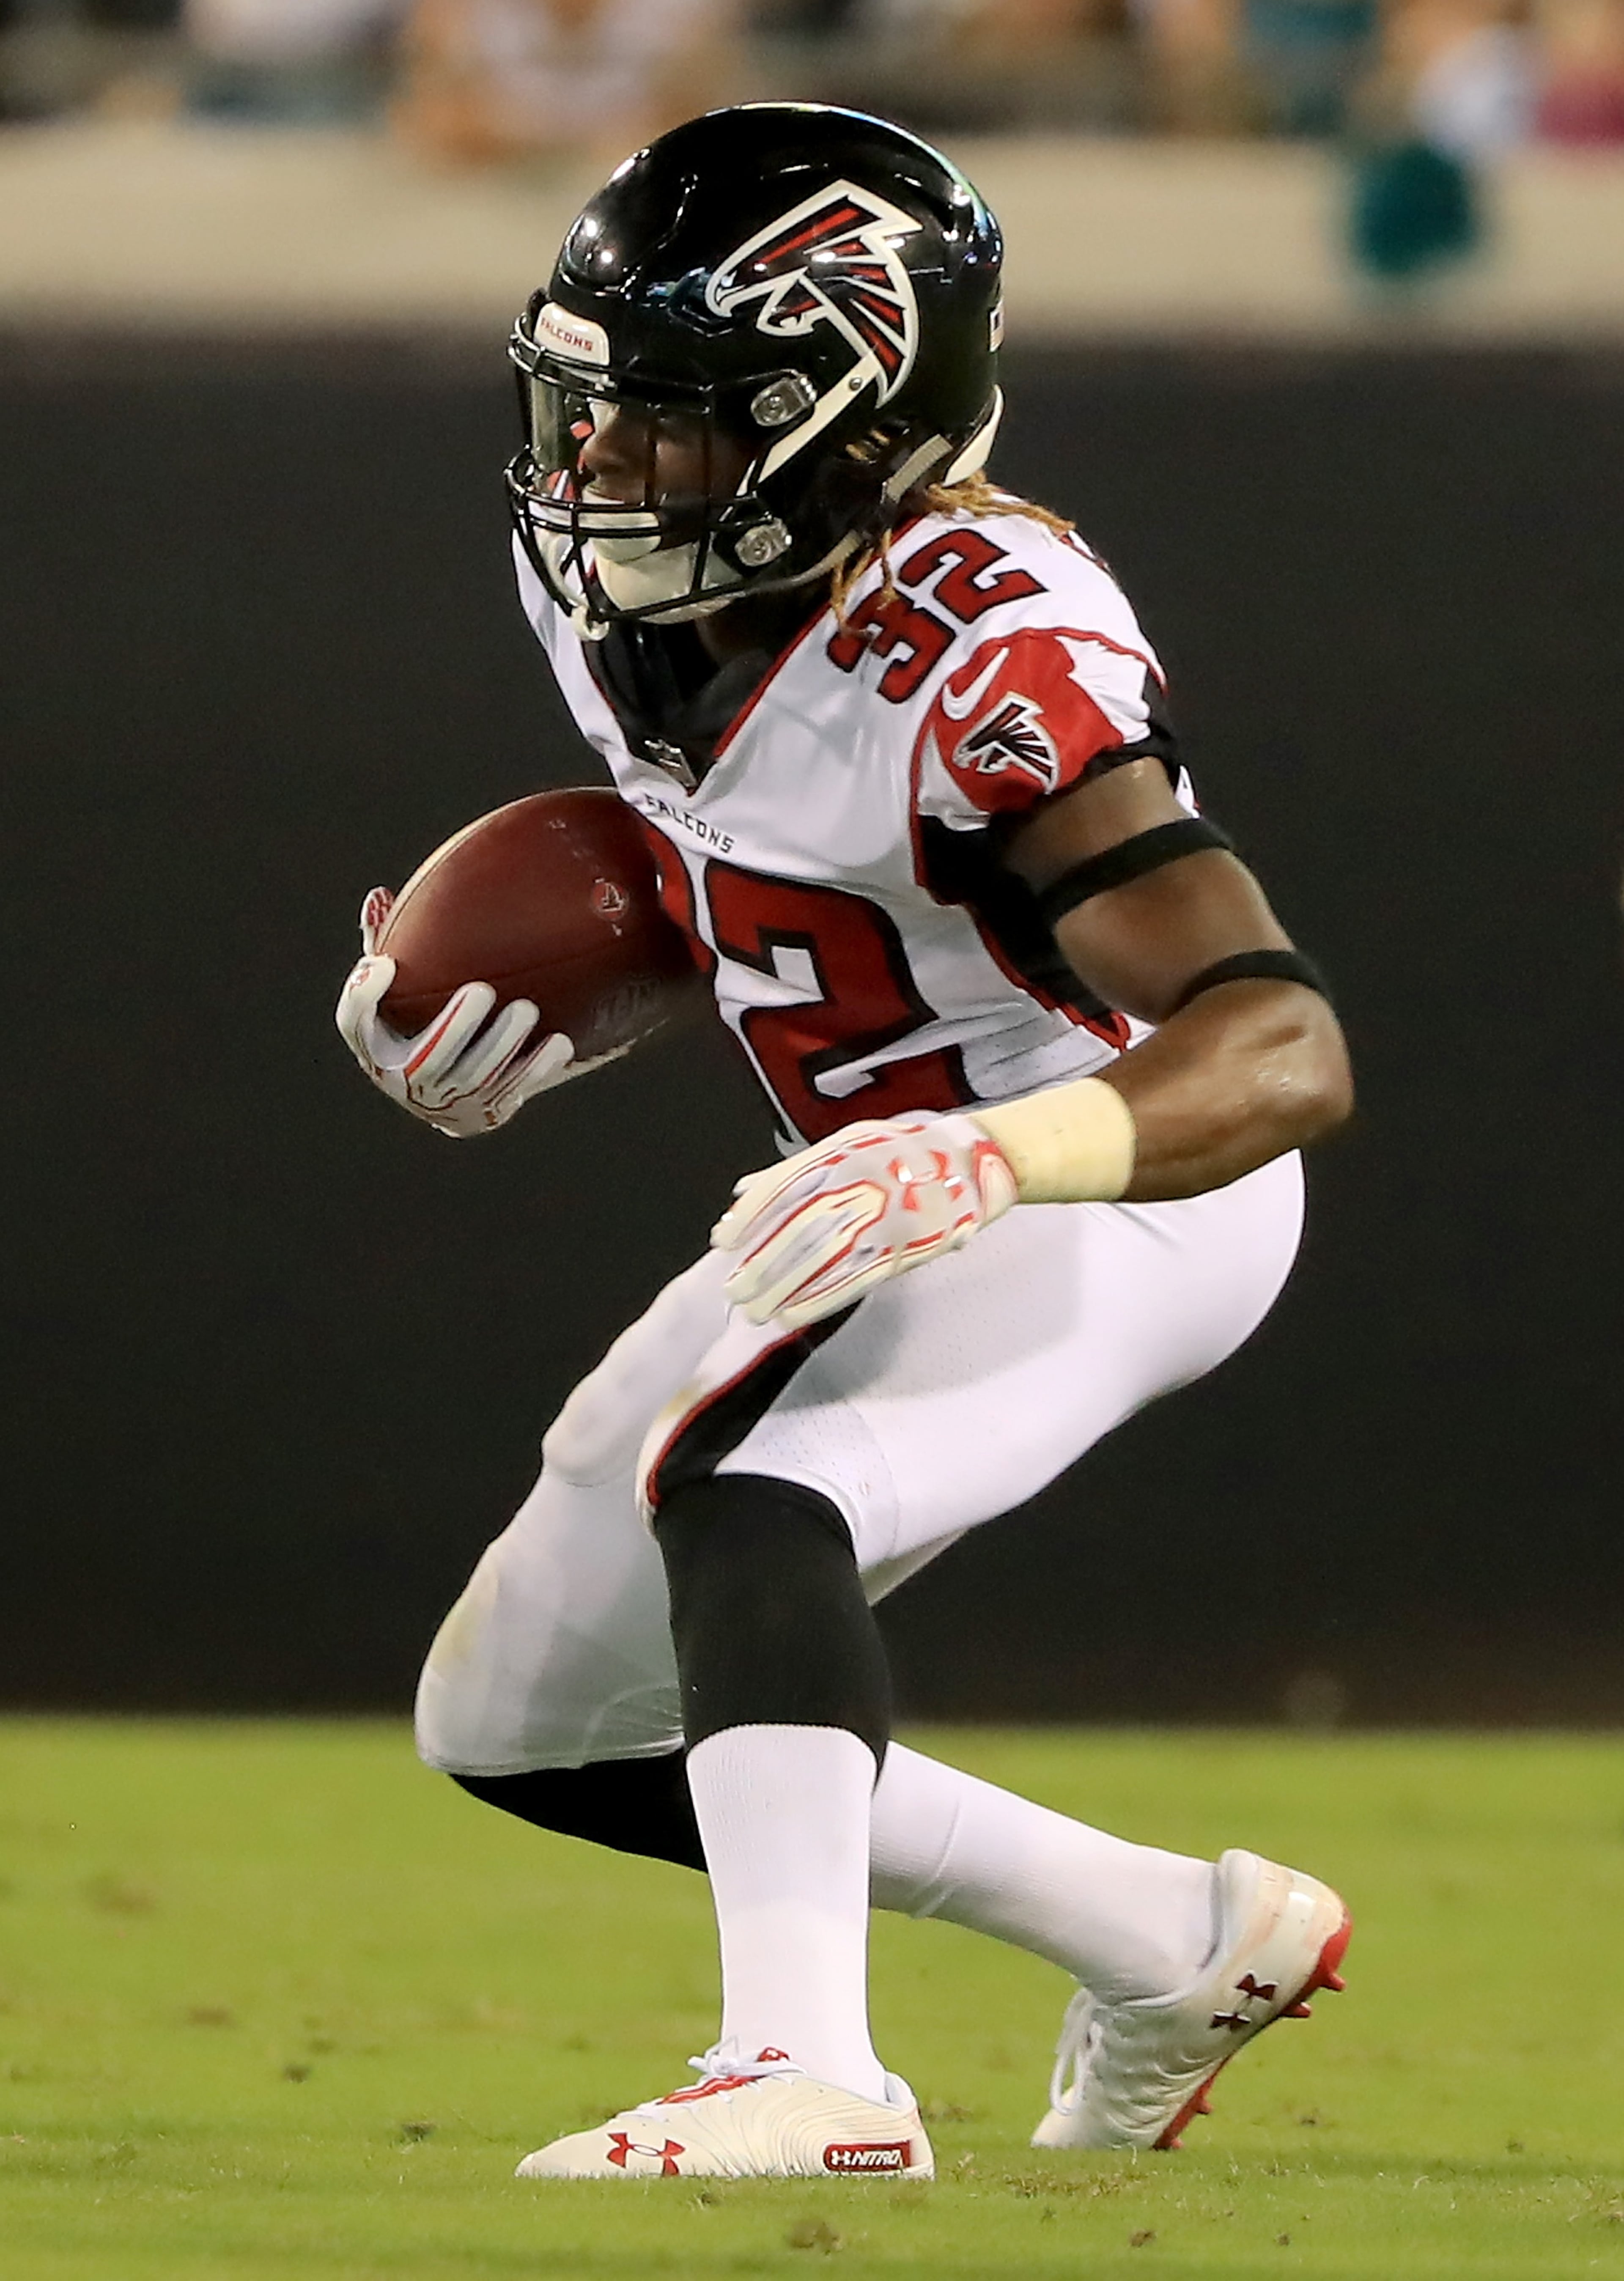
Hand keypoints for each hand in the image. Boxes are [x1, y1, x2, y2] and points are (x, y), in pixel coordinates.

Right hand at [334, 886, 586, 1136]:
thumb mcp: (393, 995)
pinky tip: (559, 1043)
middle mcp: (406, 1083)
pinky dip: (536, 1070)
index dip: (364, 996)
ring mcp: (449, 1103)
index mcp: (376, 1048)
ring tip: (526, 1009)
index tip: (386, 963)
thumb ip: (383, 947)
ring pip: (475, 1081)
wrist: (443, 1098)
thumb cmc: (413, 1025)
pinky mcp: (486, 1112)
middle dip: (456, 1027)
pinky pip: (512, 1093)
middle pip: (428, 1062)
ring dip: (503, 1046)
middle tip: (483, 989)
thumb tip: (380, 897)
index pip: (354, 1024)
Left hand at [712, 1113, 1018, 1329]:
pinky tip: (793, 1314)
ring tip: (755, 1310)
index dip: (750, 1217)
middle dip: (761, 1263)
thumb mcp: (848, 1141)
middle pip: (798, 1230)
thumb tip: (742, 1189)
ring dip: (784, 1288)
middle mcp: (859, 1185)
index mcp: (841, 1154)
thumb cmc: (905, 1149)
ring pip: (823, 1260)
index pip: (782, 1187)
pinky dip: (821, 1299)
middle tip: (734, 1289)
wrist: (975, 1160)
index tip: (723, 1240)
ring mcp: (883, 1219)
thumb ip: (794, 1167)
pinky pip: (856, 1278)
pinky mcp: (905, 1249)